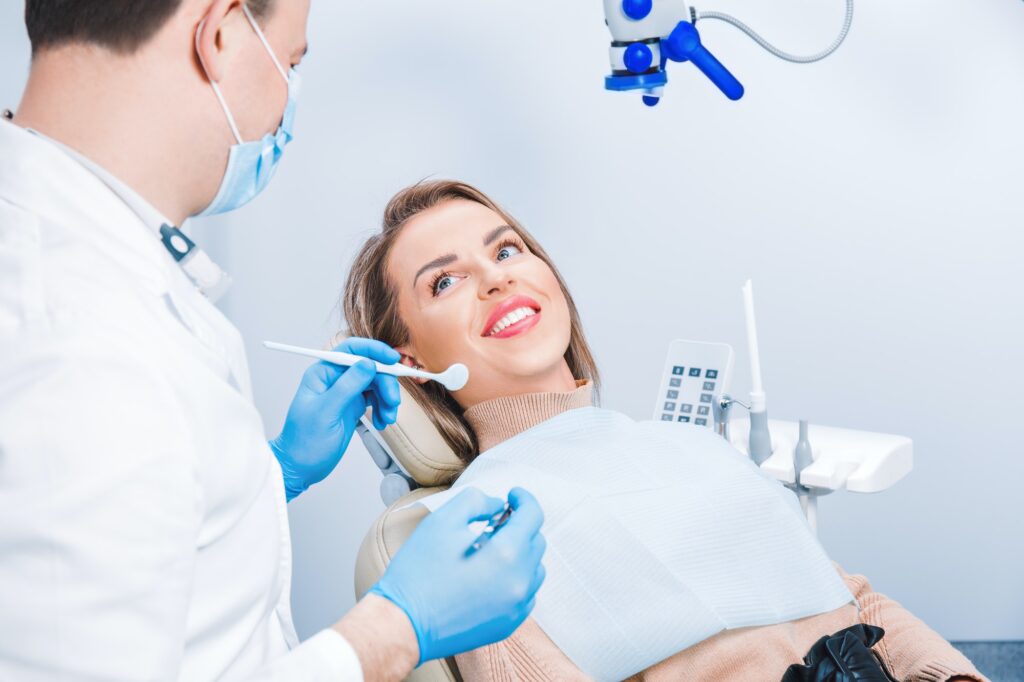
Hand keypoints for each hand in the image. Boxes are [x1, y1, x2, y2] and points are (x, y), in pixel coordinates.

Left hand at [270, 338, 400, 500]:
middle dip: (385, 383)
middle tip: (393, 403)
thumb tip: (368, 364)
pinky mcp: (353, 406)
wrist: (301, 467)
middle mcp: (335, 379)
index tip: (393, 359)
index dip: (374, 350)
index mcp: (323, 373)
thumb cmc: (304, 441)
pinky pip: (376, 399)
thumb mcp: (326, 412)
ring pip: (376, 383)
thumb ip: (347, 386)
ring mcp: (345, 392)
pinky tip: (381, 422)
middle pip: (370, 367)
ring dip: (387, 398)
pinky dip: (383, 408)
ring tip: (388, 418)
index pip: (351, 349)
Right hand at [369, 487, 546, 664]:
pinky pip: (526, 594)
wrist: (403, 624)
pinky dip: (515, 578)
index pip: (532, 516)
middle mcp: (519, 583)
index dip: (523, 499)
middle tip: (495, 521)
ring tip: (491, 549)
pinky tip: (490, 574)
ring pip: (535, 569)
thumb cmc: (418, 573)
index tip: (512, 495)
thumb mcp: (443, 521)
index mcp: (507, 554)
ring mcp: (516, 608)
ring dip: (520, 552)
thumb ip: (477, 502)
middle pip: (536, 541)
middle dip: (519, 525)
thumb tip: (498, 506)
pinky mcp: (508, 624)